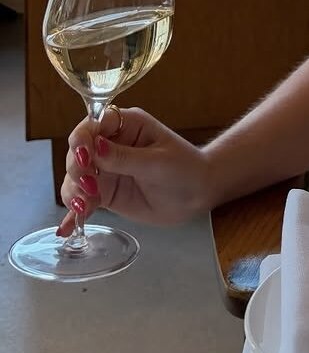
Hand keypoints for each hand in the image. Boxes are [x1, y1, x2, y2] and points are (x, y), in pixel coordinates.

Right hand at [58, 106, 211, 234]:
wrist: (197, 194)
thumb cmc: (185, 168)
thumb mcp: (158, 162)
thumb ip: (125, 157)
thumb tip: (94, 146)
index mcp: (128, 125)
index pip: (94, 124)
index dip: (83, 139)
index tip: (84, 157)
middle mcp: (112, 144)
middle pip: (78, 151)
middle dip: (77, 169)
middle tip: (88, 187)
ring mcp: (106, 169)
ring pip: (76, 177)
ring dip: (73, 191)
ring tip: (83, 206)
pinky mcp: (105, 192)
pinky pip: (83, 200)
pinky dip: (73, 213)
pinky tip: (67, 228)